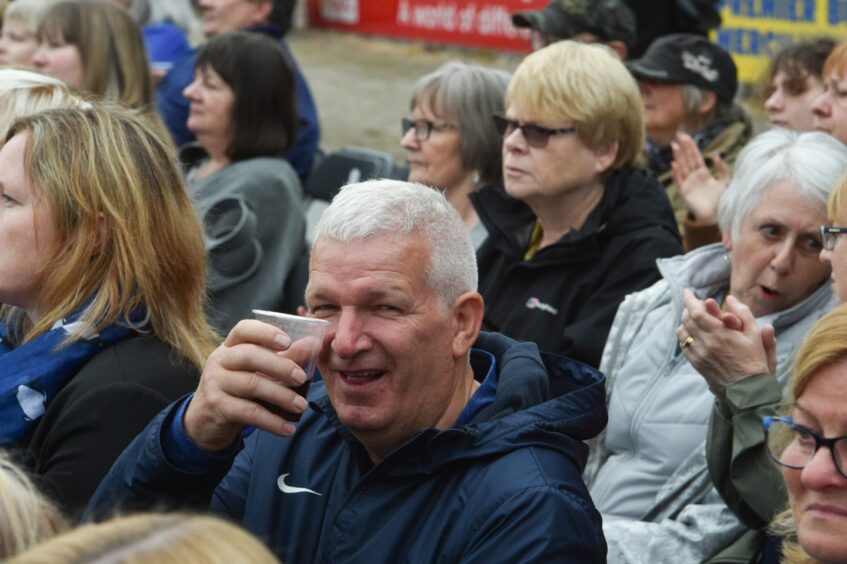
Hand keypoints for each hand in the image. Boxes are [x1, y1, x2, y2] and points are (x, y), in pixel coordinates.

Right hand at [183, 320, 311, 451]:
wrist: (205, 419)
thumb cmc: (238, 388)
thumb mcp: (256, 370)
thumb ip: (283, 357)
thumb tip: (311, 345)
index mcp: (230, 346)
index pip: (244, 330)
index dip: (266, 333)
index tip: (288, 342)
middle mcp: (219, 360)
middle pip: (250, 356)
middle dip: (280, 366)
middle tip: (301, 378)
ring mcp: (215, 383)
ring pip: (252, 384)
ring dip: (281, 396)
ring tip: (301, 405)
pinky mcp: (217, 407)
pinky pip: (249, 412)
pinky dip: (272, 421)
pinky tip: (288, 428)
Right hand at [671, 132, 729, 221]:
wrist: (717, 216)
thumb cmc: (722, 200)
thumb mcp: (725, 181)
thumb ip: (722, 168)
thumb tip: (717, 155)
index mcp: (703, 173)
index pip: (695, 157)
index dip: (691, 147)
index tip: (686, 137)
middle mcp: (694, 177)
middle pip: (687, 160)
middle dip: (683, 148)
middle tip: (679, 136)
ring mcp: (688, 184)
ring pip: (682, 167)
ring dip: (678, 157)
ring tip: (675, 146)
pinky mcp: (684, 192)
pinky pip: (679, 181)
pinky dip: (676, 173)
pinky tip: (674, 164)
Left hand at [677, 290, 776, 393]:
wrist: (749, 390)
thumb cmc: (755, 361)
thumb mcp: (755, 335)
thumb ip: (743, 314)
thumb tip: (730, 299)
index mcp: (720, 334)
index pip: (696, 311)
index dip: (689, 299)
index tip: (687, 291)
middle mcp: (706, 343)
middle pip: (687, 319)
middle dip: (688, 308)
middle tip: (693, 304)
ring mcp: (699, 354)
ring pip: (683, 332)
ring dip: (685, 322)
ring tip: (692, 318)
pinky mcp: (696, 363)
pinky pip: (684, 345)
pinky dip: (685, 336)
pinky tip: (692, 333)